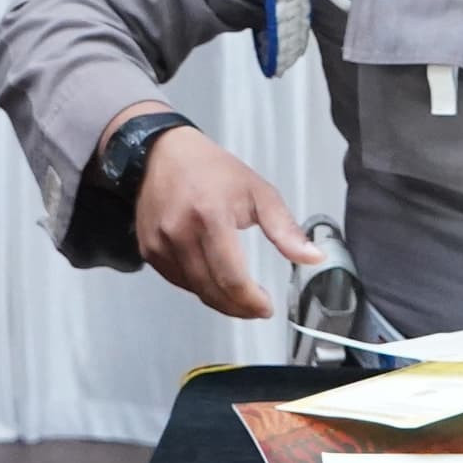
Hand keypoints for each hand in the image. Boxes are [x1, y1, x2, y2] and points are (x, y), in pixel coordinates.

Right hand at [129, 125, 317, 320]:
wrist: (161, 154)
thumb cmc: (211, 170)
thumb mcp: (258, 191)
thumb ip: (285, 229)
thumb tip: (313, 258)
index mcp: (211, 216)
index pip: (231, 277)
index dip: (250, 301)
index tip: (266, 307)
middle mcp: (180, 232)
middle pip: (212, 290)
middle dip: (238, 307)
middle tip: (256, 307)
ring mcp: (160, 243)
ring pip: (195, 290)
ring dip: (219, 299)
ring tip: (238, 293)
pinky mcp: (149, 249)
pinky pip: (178, 281)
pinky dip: (199, 286)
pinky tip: (213, 277)